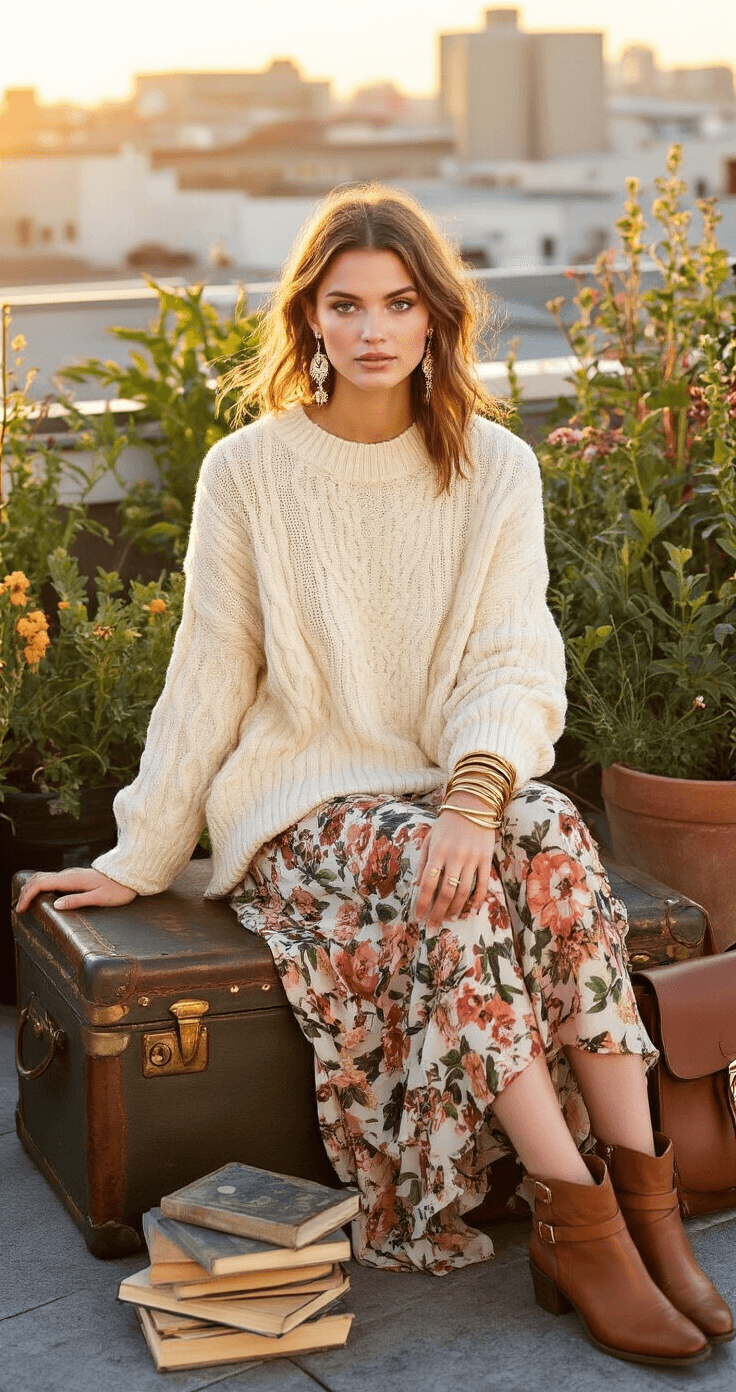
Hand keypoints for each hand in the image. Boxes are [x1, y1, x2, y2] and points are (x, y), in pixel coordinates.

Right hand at [14, 868, 136, 914]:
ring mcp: (72, 874)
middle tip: (19, 908)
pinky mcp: (75, 876)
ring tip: (25, 902)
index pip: (42, 884)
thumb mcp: (100, 898)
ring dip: (32, 888)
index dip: (28, 895)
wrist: (130, 876)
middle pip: (39, 878)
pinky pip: (52, 879)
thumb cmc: (118, 888)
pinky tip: (41, 895)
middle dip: (25, 892)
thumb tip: (56, 905)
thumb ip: (78, 901)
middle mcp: (69, 874)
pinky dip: (41, 886)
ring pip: (45, 877)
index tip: (21, 909)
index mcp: (72, 879)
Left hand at [413, 799, 495, 929]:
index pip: (428, 883)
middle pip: (445, 892)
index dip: (422, 902)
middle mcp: (454, 856)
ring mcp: (472, 858)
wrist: (473, 805)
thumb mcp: (429, 839)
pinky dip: (477, 901)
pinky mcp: (486, 859)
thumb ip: (423, 862)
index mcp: (437, 851)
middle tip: (433, 926)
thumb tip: (417, 886)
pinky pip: (483, 885)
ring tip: (450, 920)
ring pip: (464, 891)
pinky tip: (471, 911)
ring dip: (456, 909)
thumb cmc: (447, 823)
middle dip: (438, 912)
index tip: (419, 916)